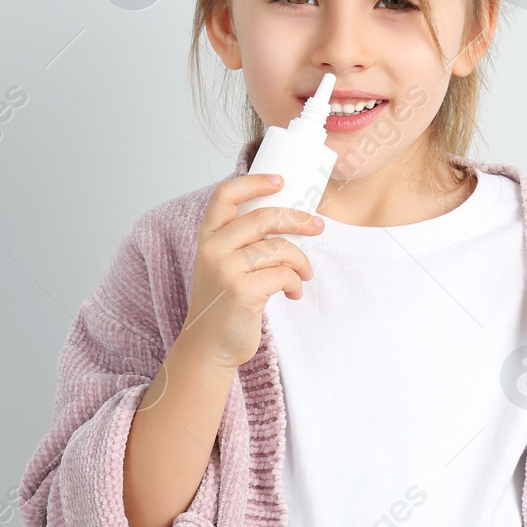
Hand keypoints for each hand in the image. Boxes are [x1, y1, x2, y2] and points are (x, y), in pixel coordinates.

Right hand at [180, 173, 323, 370]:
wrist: (209, 346)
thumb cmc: (224, 303)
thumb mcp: (223, 264)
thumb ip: (242, 241)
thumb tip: (289, 218)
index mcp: (208, 237)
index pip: (225, 195)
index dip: (253, 182)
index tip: (280, 181)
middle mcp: (212, 249)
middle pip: (263, 217)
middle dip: (298, 219)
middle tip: (318, 227)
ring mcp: (225, 270)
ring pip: (279, 248)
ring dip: (300, 262)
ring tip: (304, 275)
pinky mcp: (241, 291)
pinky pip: (283, 275)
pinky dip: (295, 284)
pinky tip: (293, 294)